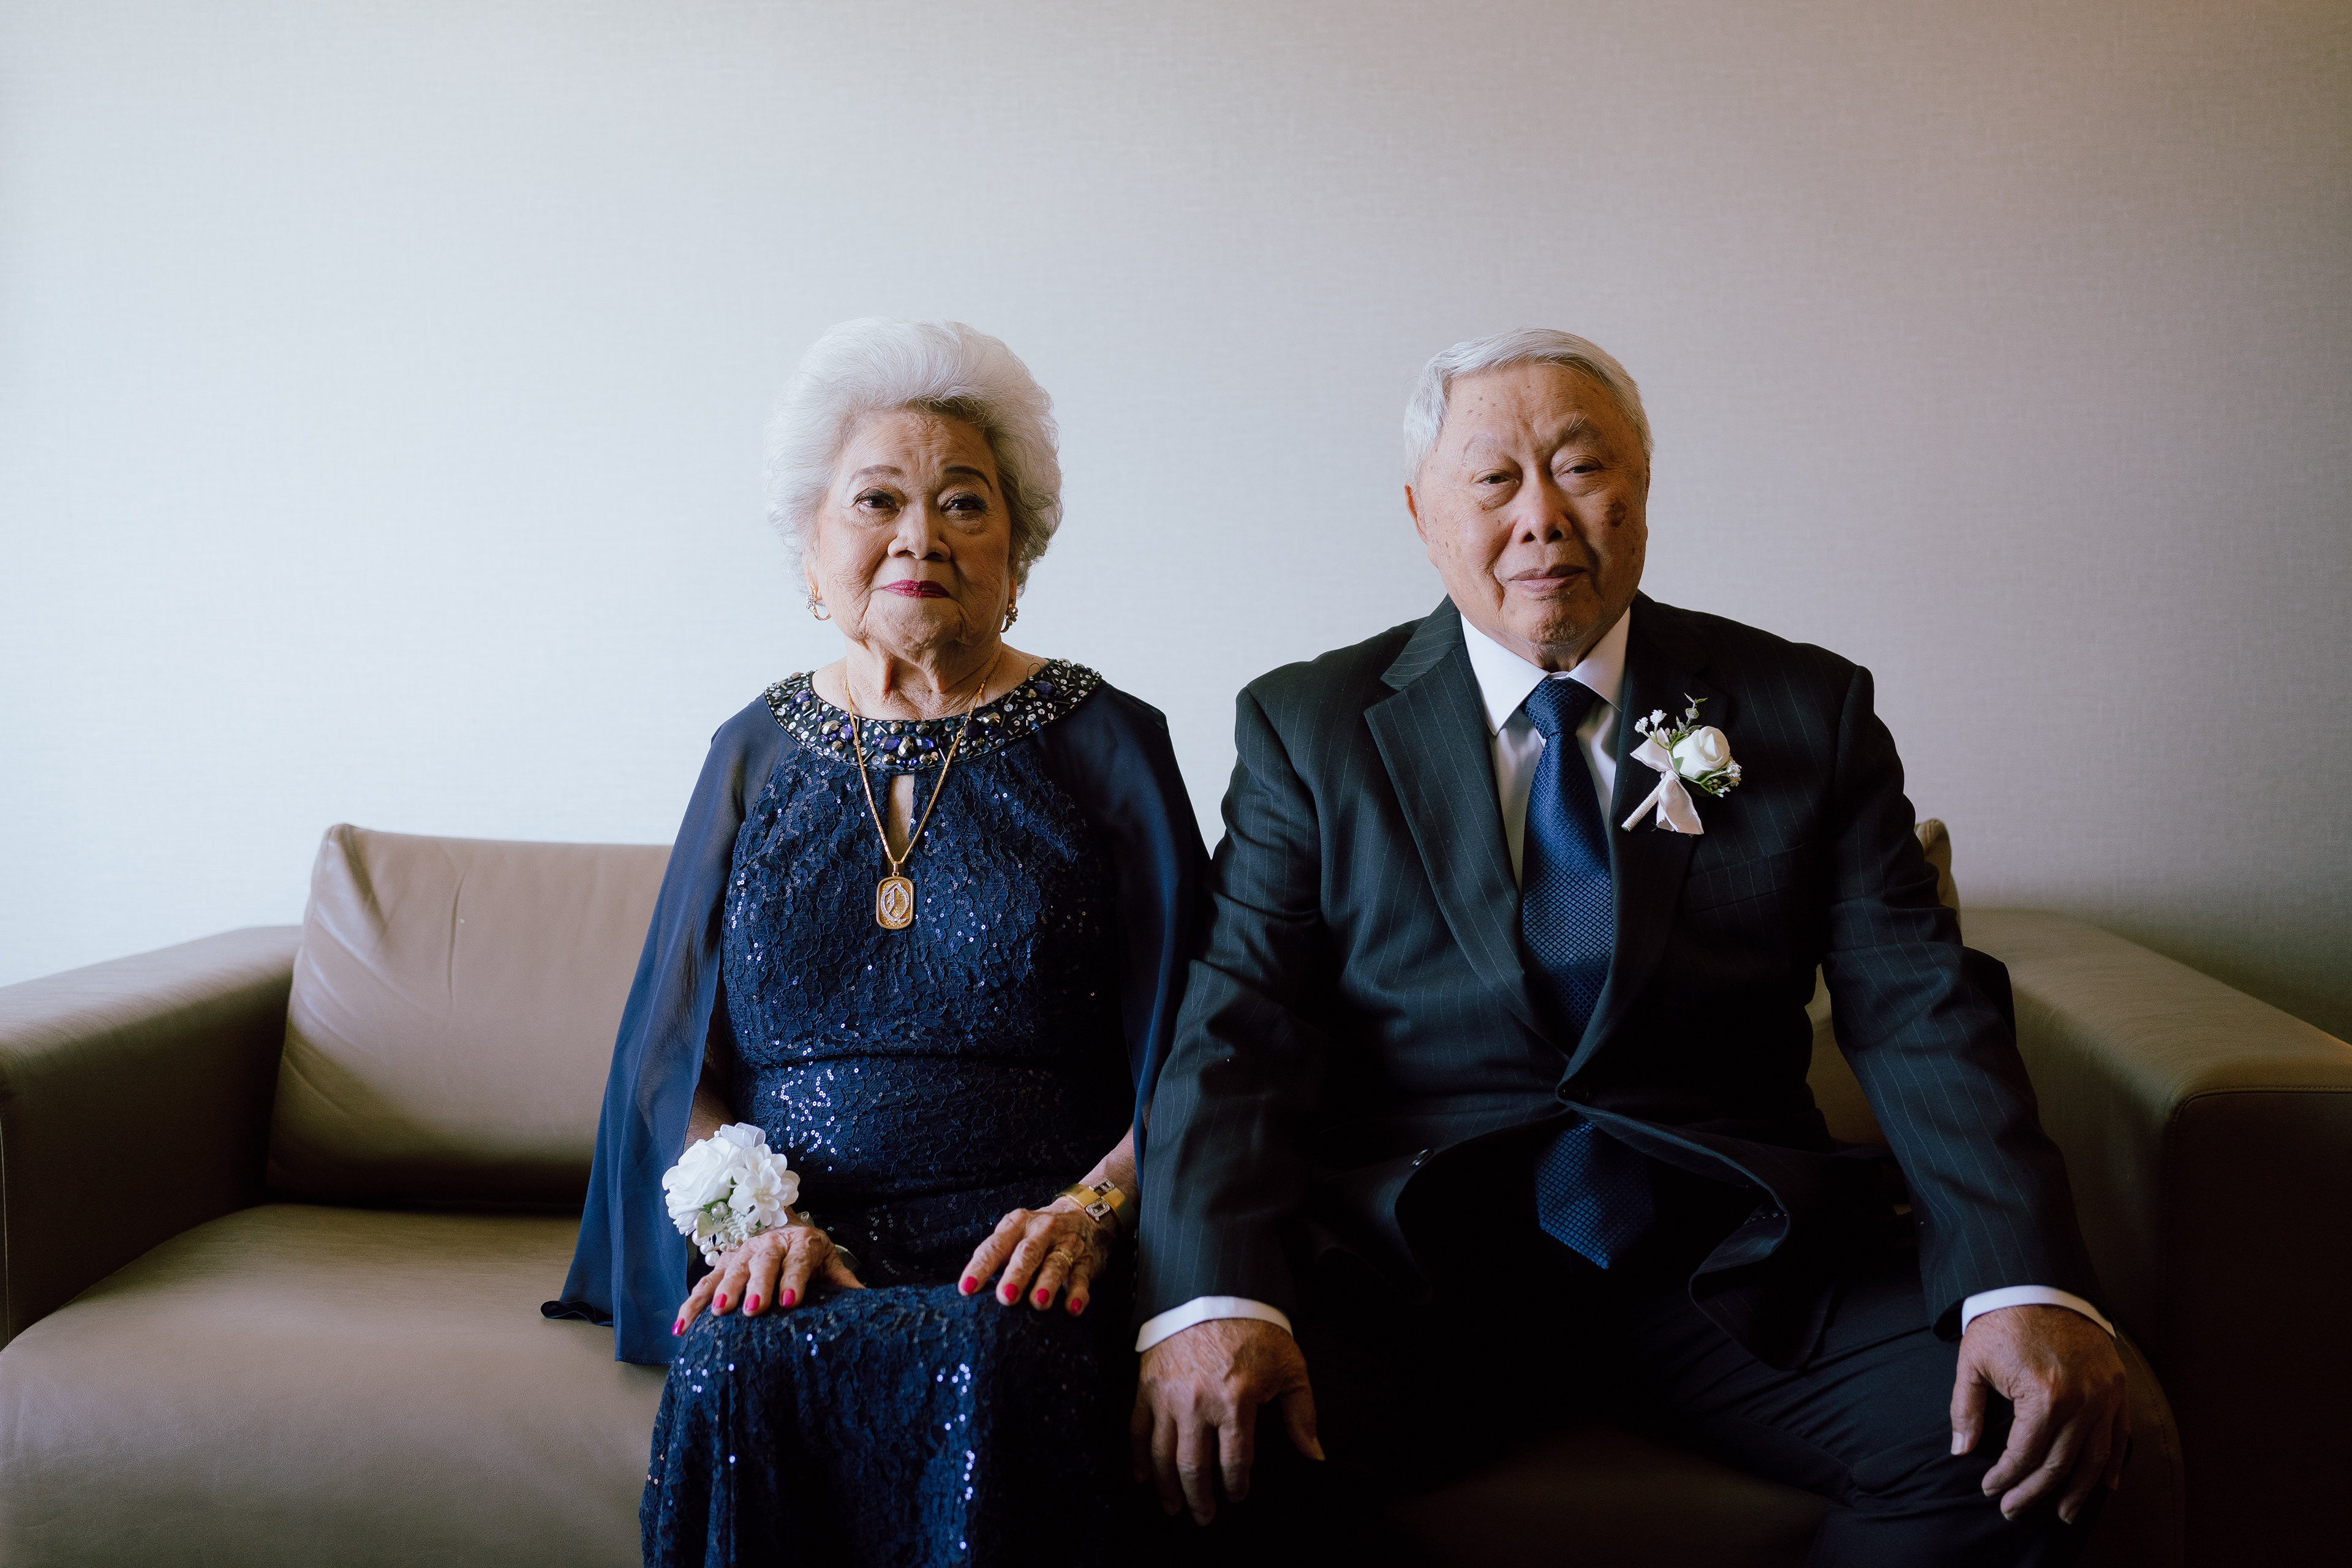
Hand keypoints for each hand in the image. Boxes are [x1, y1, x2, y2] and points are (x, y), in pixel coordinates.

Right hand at [673, 1220, 862, 1333]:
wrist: (789, 1231)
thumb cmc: (812, 1257)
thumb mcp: (831, 1264)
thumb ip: (845, 1283)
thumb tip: (869, 1302)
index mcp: (802, 1242)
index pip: (799, 1259)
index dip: (794, 1279)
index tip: (790, 1301)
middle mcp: (770, 1243)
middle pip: (763, 1262)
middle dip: (757, 1284)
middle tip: (754, 1309)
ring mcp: (744, 1252)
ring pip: (731, 1269)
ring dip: (723, 1290)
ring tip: (718, 1311)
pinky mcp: (724, 1264)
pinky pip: (704, 1283)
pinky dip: (690, 1304)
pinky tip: (681, 1326)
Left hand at [957, 1200, 1115, 1314]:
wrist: (1083, 1214)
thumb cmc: (1035, 1235)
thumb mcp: (1015, 1235)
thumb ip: (997, 1258)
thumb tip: (970, 1294)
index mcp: (1016, 1225)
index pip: (995, 1247)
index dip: (980, 1267)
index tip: (967, 1288)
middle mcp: (1041, 1231)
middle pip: (1027, 1253)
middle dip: (1016, 1275)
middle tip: (1005, 1297)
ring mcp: (1066, 1245)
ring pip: (1056, 1265)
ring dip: (1047, 1284)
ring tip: (1038, 1303)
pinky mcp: (1086, 1261)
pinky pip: (1081, 1278)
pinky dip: (1078, 1294)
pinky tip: (1072, 1309)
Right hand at [1130, 1318, 1322, 1524]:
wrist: (1214, 1290)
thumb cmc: (1256, 1330)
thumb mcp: (1290, 1369)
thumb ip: (1302, 1416)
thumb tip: (1315, 1456)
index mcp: (1235, 1402)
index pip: (1234, 1462)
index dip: (1236, 1486)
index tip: (1238, 1496)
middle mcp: (1197, 1404)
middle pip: (1193, 1468)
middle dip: (1199, 1500)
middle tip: (1204, 1517)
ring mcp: (1167, 1396)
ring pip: (1162, 1455)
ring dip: (1167, 1487)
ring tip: (1173, 1506)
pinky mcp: (1147, 1385)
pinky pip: (1136, 1429)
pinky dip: (1137, 1457)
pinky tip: (1142, 1477)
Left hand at [1951, 1304, 2128, 1522]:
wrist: (2037, 1282)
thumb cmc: (2001, 1321)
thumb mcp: (1972, 1363)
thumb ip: (1967, 1410)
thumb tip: (1962, 1451)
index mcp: (2043, 1396)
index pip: (2025, 1455)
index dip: (2006, 1477)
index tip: (1990, 1489)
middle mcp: (2080, 1401)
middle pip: (2059, 1464)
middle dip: (2035, 1492)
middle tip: (2015, 1509)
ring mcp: (2103, 1394)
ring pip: (2094, 1458)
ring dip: (2078, 1490)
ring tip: (2063, 1513)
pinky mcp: (2116, 1386)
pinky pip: (2119, 1434)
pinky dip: (2113, 1463)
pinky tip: (2105, 1485)